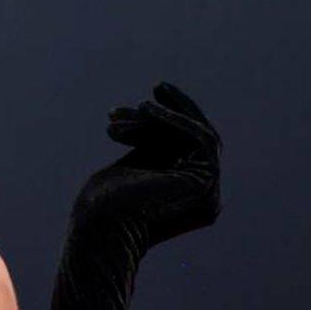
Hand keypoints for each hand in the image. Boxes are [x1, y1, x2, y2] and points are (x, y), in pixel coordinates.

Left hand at [71, 80, 222, 258]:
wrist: (100, 223)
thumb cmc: (104, 201)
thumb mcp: (135, 164)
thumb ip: (154, 147)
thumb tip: (160, 115)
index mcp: (189, 198)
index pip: (188, 149)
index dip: (171, 121)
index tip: (148, 99)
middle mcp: (207, 198)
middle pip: (197, 141)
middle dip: (176, 112)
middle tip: (157, 86)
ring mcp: (210, 192)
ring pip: (198, 137)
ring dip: (169, 116)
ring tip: (141, 105)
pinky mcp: (206, 181)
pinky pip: (199, 139)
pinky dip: (175, 120)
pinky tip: (149, 109)